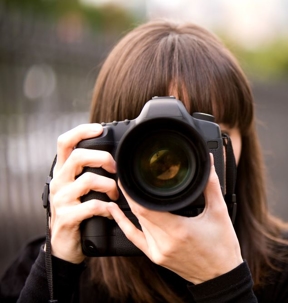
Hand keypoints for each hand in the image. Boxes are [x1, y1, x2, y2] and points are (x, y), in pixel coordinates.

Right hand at [48, 124, 118, 263]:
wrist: (65, 247)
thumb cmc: (78, 213)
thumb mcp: (79, 190)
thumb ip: (89, 173)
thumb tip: (114, 157)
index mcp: (63, 173)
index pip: (65, 143)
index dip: (81, 131)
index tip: (99, 129)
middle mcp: (59, 182)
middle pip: (78, 156)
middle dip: (103, 158)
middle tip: (116, 169)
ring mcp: (61, 200)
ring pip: (89, 180)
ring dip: (110, 186)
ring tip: (116, 195)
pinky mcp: (68, 217)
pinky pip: (92, 205)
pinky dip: (107, 207)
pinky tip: (111, 211)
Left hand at [108, 155, 242, 283]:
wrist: (221, 275)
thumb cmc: (223, 247)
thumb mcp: (220, 212)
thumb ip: (211, 185)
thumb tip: (209, 162)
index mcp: (178, 231)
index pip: (145, 208)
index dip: (132, 192)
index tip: (128, 176)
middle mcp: (164, 243)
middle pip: (138, 214)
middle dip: (131, 194)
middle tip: (128, 176)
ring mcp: (158, 252)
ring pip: (137, 223)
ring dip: (131, 206)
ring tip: (127, 188)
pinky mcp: (156, 257)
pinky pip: (135, 238)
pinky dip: (124, 224)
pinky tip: (115, 211)